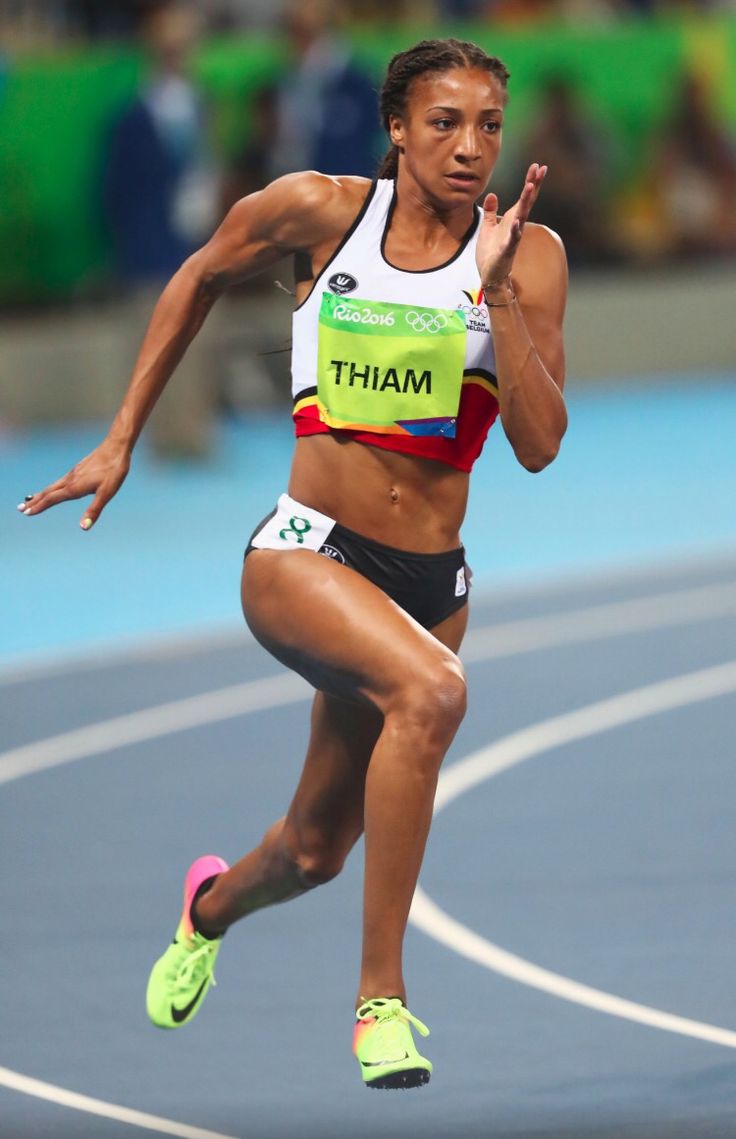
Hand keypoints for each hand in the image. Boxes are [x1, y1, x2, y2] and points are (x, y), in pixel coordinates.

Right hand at [17, 436, 130, 530]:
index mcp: (74, 487)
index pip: (52, 499)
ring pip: (53, 486)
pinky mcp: (78, 469)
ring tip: (31, 499)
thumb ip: (94, 511)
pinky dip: (51, 487)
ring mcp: (73, 473)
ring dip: (41, 494)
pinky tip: (54, 488)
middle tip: (20, 509)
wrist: (116, 447)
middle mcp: (70, 480)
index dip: (39, 507)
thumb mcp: (106, 493)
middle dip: (34, 501)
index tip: (26, 513)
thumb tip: (83, 528)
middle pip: (48, 492)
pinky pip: (60, 481)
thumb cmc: (114, 471)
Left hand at [476, 163, 546, 287]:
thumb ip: (491, 211)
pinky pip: (512, 238)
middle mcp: (516, 225)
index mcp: (512, 218)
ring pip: (522, 216)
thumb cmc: (490, 252)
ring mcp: (513, 237)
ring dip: (526, 202)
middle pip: (527, 202)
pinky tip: (517, 221)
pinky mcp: (506, 250)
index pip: (523, 197)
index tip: (537, 165)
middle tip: (540, 168)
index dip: (530, 181)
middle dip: (533, 185)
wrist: (489, 275)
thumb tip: (492, 194)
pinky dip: (515, 230)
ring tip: (530, 186)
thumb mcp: (487, 227)